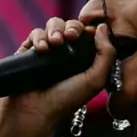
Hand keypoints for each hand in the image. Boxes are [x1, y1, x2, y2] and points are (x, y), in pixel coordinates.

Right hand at [0, 19, 114, 136]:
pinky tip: (42, 49)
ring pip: (53, 25)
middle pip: (72, 25)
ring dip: (55, 29)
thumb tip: (103, 27)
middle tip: (70, 37)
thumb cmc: (66, 100)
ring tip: (54, 43)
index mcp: (84, 59)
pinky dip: (39, 37)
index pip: (89, 33)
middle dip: (72, 27)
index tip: (88, 32)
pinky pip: (35, 33)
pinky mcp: (29, 51)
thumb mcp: (95, 80)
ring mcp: (48, 51)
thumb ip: (107, 54)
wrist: (33, 111)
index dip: (89, 28)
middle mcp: (67, 53)